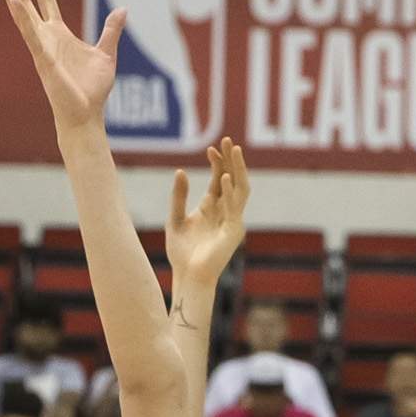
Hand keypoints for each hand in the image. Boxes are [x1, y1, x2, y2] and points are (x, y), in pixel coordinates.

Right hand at [0, 0, 120, 131]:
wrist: (86, 114)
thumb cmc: (92, 90)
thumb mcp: (106, 53)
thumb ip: (111, 31)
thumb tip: (122, 9)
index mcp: (60, 34)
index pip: (46, 0)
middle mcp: (46, 37)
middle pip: (26, 2)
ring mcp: (42, 46)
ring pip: (22, 14)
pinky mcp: (43, 58)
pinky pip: (30, 34)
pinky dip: (22, 18)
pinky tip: (13, 1)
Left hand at [165, 138, 253, 283]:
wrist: (188, 276)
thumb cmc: (181, 252)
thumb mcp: (175, 219)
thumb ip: (179, 197)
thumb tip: (180, 171)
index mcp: (211, 206)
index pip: (220, 178)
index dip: (217, 162)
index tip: (211, 148)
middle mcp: (224, 210)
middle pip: (233, 179)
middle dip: (232, 160)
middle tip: (228, 140)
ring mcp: (232, 219)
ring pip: (240, 188)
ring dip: (238, 169)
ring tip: (234, 151)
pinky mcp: (233, 231)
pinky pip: (234, 207)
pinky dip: (230, 193)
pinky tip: (225, 178)